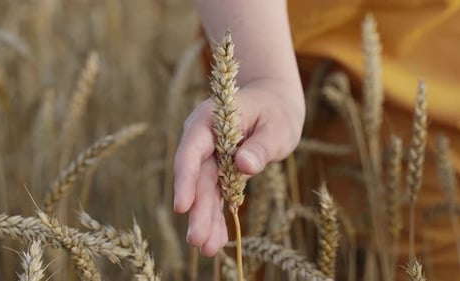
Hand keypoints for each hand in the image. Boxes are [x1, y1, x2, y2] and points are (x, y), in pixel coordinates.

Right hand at [173, 78, 304, 256]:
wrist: (273, 100)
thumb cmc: (275, 108)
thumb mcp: (277, 125)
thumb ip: (260, 145)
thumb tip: (243, 165)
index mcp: (211, 120)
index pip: (192, 150)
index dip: (185, 179)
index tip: (182, 206)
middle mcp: (204, 139)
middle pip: (197, 177)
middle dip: (197, 210)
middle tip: (198, 241)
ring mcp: (210, 155)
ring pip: (205, 191)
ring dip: (206, 219)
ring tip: (208, 249)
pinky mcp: (219, 168)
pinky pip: (217, 194)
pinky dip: (218, 215)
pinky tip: (217, 239)